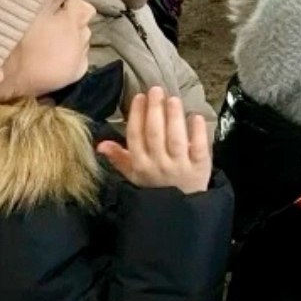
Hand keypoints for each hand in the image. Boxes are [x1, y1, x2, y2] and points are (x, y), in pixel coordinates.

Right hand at [97, 86, 211, 194]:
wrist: (180, 211)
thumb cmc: (156, 187)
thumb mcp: (134, 175)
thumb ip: (119, 158)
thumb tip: (100, 144)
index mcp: (140, 165)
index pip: (136, 136)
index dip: (137, 115)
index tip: (140, 96)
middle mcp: (158, 165)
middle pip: (155, 134)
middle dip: (155, 110)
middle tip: (156, 90)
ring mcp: (180, 166)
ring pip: (176, 139)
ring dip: (173, 117)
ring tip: (172, 99)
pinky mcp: (200, 167)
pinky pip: (198, 148)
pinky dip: (197, 132)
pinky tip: (195, 117)